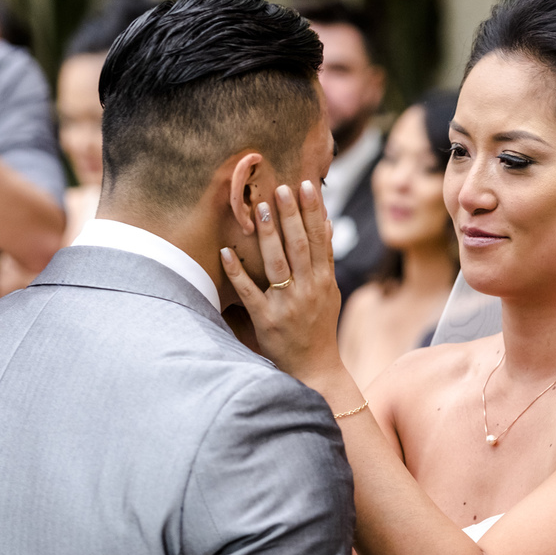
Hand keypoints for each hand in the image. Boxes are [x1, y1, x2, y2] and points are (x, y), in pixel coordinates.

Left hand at [220, 181, 341, 381]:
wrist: (315, 368)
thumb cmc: (319, 327)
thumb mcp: (330, 292)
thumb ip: (326, 259)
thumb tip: (327, 223)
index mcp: (324, 281)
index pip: (320, 239)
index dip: (312, 212)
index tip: (305, 186)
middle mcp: (309, 290)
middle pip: (300, 246)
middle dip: (291, 215)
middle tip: (281, 188)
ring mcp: (288, 305)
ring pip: (278, 264)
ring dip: (269, 235)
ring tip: (260, 208)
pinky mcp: (267, 320)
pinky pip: (249, 292)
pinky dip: (237, 272)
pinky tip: (225, 252)